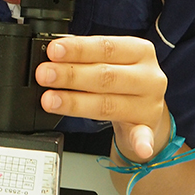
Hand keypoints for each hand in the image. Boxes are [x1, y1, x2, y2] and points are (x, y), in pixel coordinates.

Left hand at [35, 35, 168, 161]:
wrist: (145, 110)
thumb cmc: (121, 81)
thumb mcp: (110, 62)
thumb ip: (86, 59)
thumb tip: (51, 58)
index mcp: (140, 51)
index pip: (106, 47)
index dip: (78, 49)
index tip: (53, 50)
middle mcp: (149, 76)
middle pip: (105, 76)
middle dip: (70, 75)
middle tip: (44, 75)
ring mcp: (149, 103)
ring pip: (108, 104)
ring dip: (76, 104)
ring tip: (50, 100)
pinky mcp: (147, 128)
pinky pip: (143, 136)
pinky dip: (141, 143)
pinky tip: (140, 148)